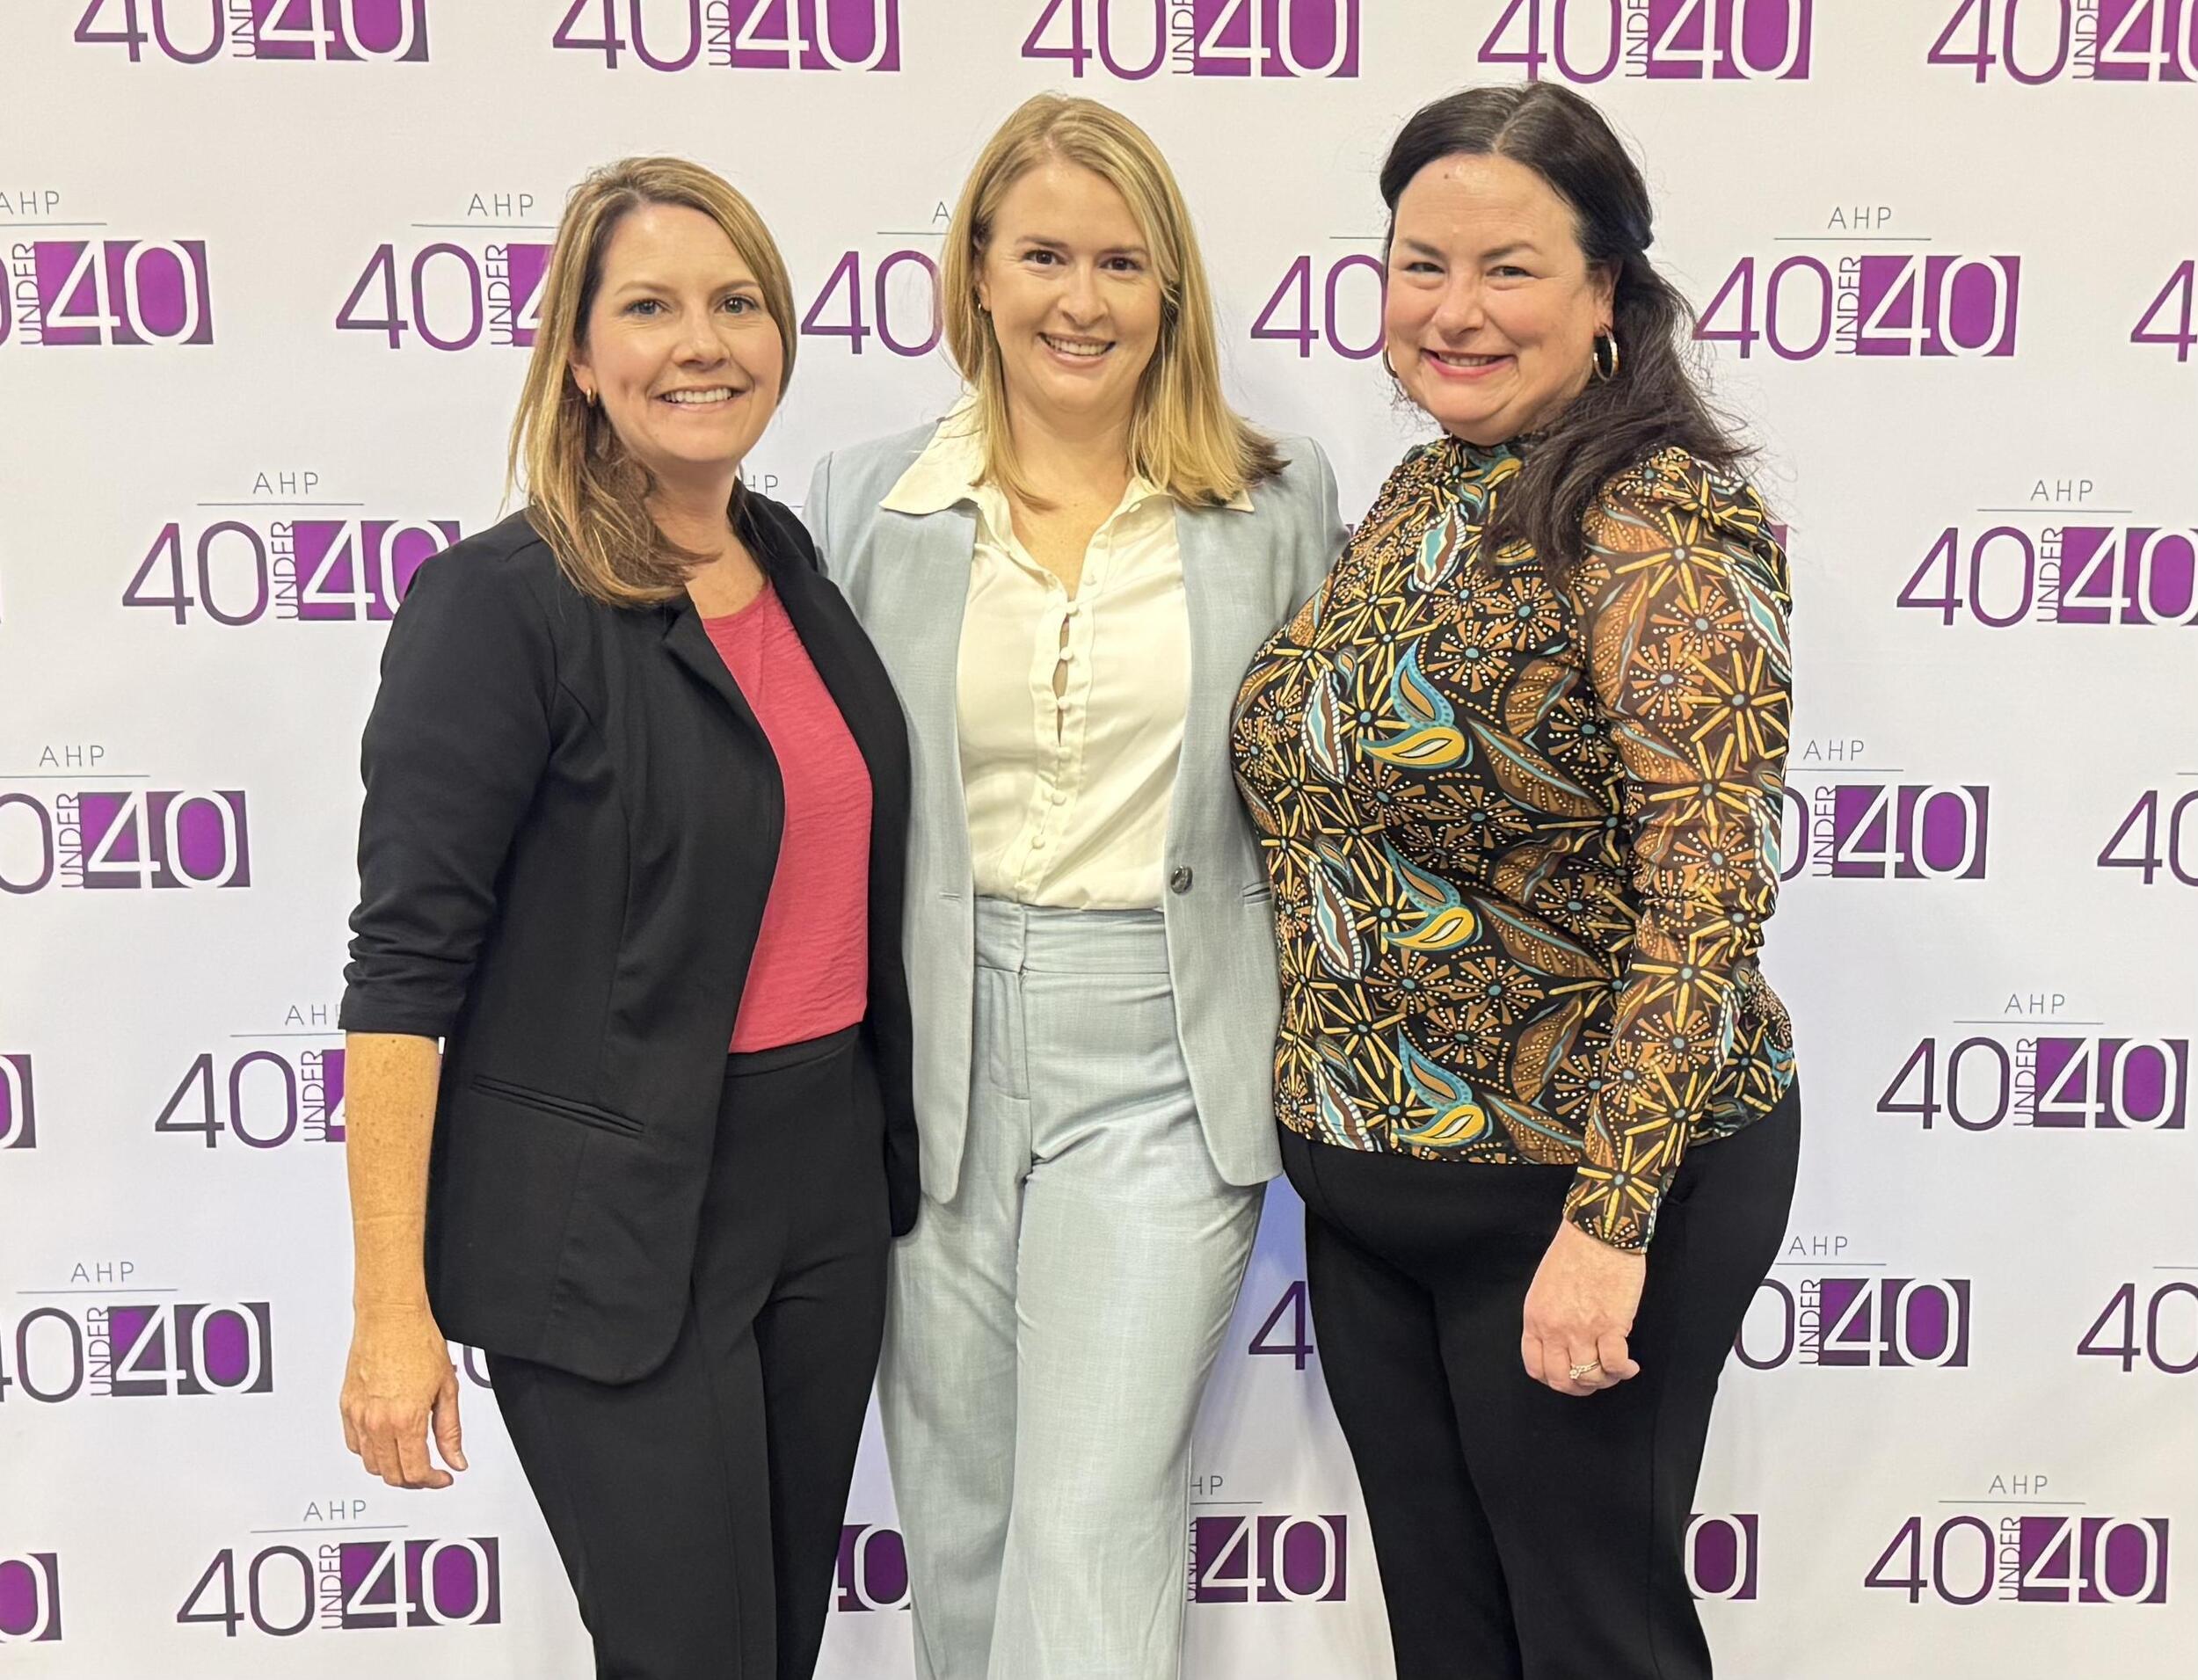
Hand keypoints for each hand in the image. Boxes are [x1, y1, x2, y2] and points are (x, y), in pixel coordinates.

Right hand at [341, 1304, 466, 1487]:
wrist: (391, 1317)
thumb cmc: (418, 1342)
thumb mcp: (447, 1389)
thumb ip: (450, 1431)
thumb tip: (455, 1460)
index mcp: (406, 1418)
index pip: (415, 1471)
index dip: (432, 1481)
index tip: (442, 1477)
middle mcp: (378, 1421)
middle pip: (391, 1474)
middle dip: (413, 1479)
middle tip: (429, 1470)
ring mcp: (359, 1415)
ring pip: (371, 1463)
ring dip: (391, 1467)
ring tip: (410, 1457)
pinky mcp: (346, 1407)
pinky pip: (354, 1444)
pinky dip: (370, 1451)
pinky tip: (386, 1442)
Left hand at [1521, 1220, 1646, 1396]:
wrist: (1598, 1231)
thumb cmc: (1574, 1251)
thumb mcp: (1546, 1287)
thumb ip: (1551, 1317)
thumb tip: (1565, 1342)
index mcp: (1535, 1318)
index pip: (1536, 1367)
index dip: (1554, 1379)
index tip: (1569, 1377)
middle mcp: (1555, 1329)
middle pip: (1562, 1380)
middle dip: (1579, 1387)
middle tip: (1595, 1380)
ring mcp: (1582, 1329)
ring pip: (1589, 1377)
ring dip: (1605, 1380)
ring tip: (1616, 1370)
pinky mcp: (1610, 1326)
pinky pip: (1614, 1365)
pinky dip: (1624, 1371)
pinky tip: (1630, 1365)